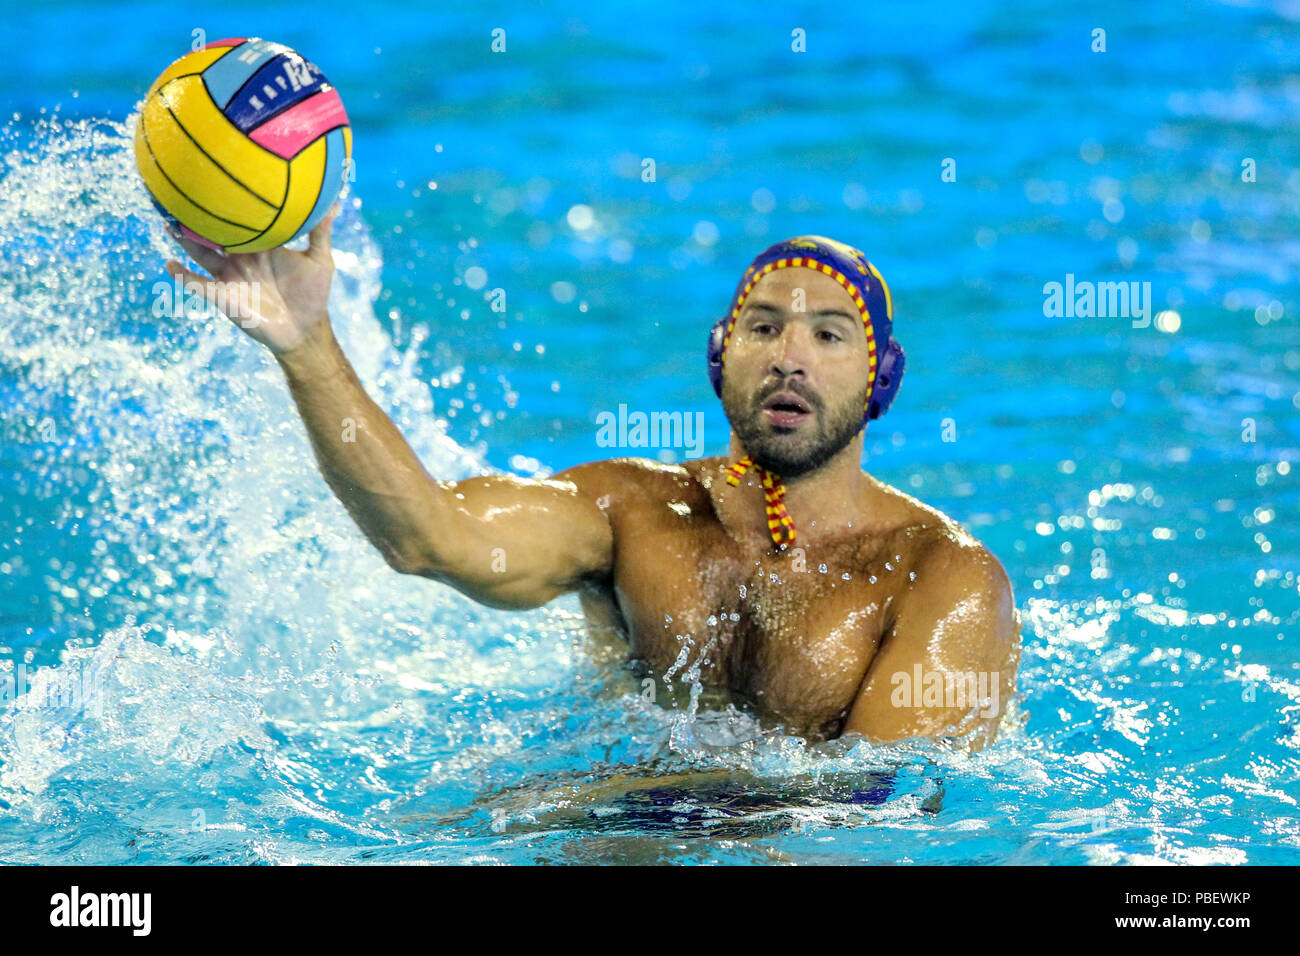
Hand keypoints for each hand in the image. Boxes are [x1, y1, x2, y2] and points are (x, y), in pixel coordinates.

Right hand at [163, 206, 339, 355]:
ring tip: (167, 223)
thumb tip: (335, 202)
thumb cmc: (313, 294)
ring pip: (202, 253)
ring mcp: (230, 275)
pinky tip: (169, 266)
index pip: (242, 219)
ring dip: (185, 241)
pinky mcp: (224, 296)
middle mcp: (241, 257)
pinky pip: (199, 285)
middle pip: (214, 232)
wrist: (305, 329)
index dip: (229, 202)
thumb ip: (321, 232)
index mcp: (261, 245)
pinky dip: (184, 277)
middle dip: (198, 215)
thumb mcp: (320, 260)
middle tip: (179, 191)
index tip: (215, 177)